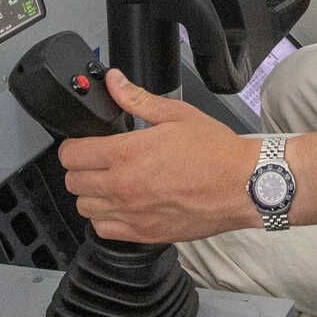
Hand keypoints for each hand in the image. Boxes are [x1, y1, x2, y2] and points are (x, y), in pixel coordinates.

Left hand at [57, 70, 258, 243]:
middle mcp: (123, 186)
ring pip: (85, 207)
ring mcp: (132, 214)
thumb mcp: (176, 115)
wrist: (243, 186)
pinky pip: (104, 230)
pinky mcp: (144, 234)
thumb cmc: (216, 152)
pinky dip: (105, 219)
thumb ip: (137, 99)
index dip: (73, 146)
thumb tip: (115, 82)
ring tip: (109, 183)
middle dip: (80, 168)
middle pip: (73, 182)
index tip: (81, 144)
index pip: (72, 154)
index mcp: (127, 154)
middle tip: (97, 161)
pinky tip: (120, 206)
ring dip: (91, 194)